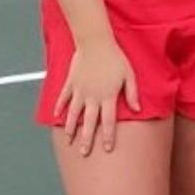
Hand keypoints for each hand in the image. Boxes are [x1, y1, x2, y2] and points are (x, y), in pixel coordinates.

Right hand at [55, 34, 139, 154]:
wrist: (95, 41)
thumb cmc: (115, 57)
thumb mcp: (129, 75)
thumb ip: (132, 94)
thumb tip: (138, 109)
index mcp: (108, 96)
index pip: (109, 121)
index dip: (108, 136)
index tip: (107, 148)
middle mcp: (92, 97)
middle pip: (89, 122)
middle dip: (87, 139)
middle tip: (84, 153)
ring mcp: (80, 90)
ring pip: (74, 114)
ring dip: (71, 128)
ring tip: (69, 140)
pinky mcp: (71, 83)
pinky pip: (63, 98)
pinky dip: (59, 107)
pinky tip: (57, 117)